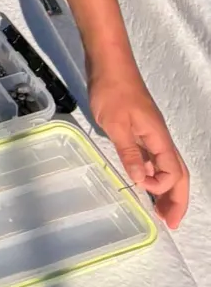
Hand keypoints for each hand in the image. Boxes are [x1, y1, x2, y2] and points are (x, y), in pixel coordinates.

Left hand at [90, 66, 188, 227]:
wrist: (109, 63)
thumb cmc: (112, 91)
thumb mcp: (116, 124)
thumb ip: (130, 153)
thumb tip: (143, 183)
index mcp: (159, 138)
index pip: (173, 172)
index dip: (164, 188)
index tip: (145, 193)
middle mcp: (160, 138)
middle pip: (178, 173)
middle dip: (177, 199)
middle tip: (171, 223)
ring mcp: (151, 133)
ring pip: (167, 166)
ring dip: (166, 188)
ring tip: (160, 209)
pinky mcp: (139, 128)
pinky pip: (153, 156)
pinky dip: (152, 172)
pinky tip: (142, 180)